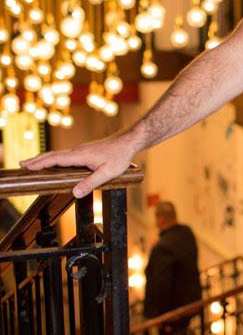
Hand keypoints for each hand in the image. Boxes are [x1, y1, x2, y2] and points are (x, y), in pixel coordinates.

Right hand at [20, 135, 137, 198]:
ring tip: (32, 164)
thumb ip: (91, 183)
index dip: (40, 163)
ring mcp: (81, 150)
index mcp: (80, 156)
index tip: (27, 167)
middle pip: (53, 155)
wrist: (129, 142)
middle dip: (37, 160)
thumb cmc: (120, 157)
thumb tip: (75, 193)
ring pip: (58, 154)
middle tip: (22, 165)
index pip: (56, 160)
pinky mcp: (85, 151)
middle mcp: (78, 151)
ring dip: (44, 158)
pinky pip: (65, 154)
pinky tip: (54, 163)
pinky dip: (54, 158)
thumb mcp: (107, 172)